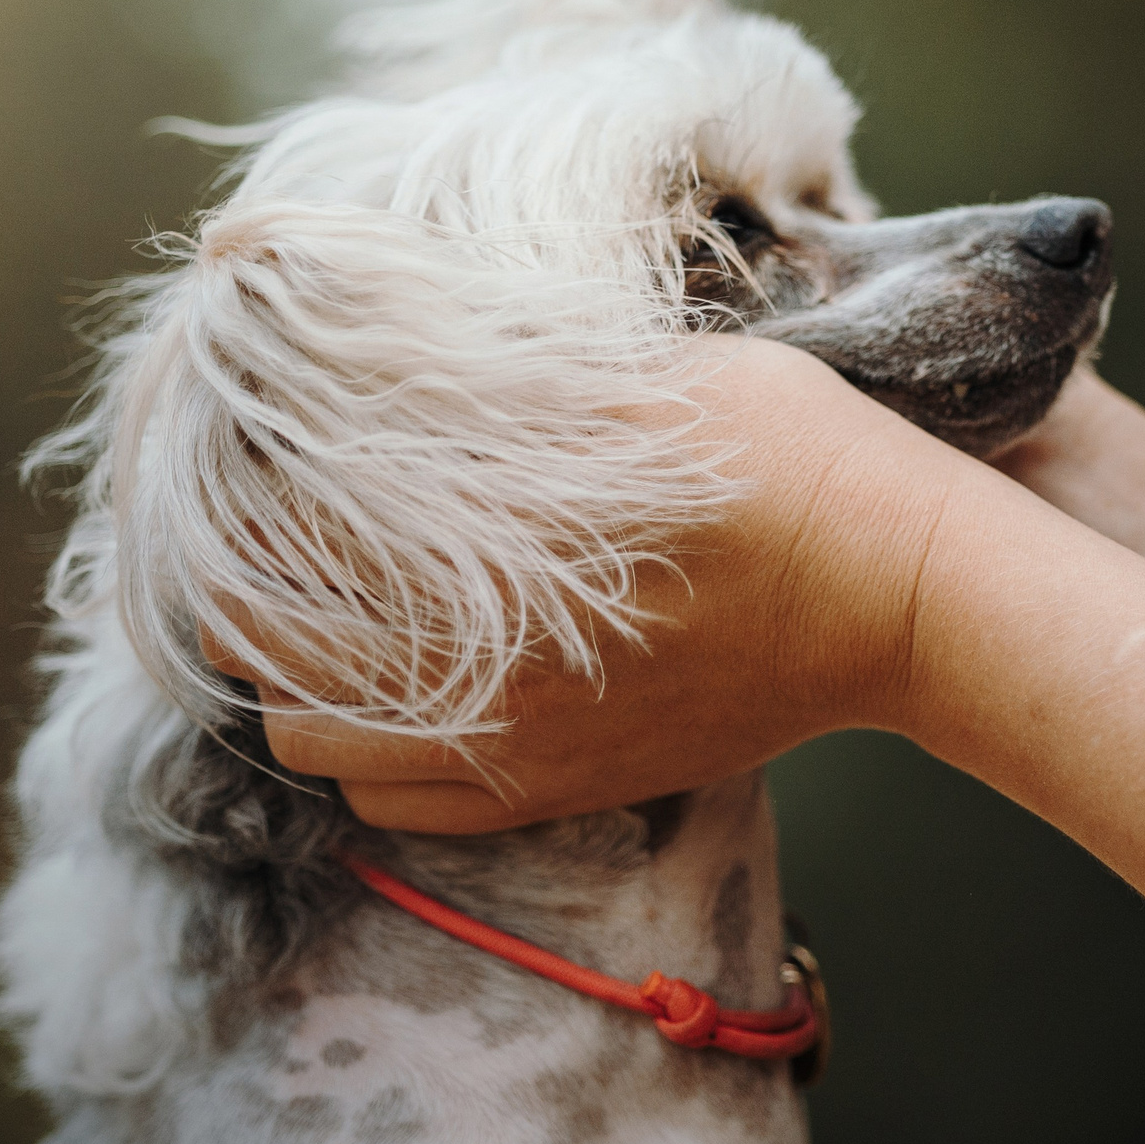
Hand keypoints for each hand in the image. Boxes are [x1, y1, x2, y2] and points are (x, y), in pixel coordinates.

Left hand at [203, 337, 977, 832]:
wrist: (898, 593)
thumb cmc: (789, 458)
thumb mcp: (645, 375)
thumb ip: (504, 370)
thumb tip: (366, 336)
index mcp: (495, 546)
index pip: (291, 536)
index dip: (252, 490)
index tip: (260, 446)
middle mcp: (486, 667)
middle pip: (272, 651)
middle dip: (246, 590)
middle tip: (258, 532)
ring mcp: (521, 747)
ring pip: (318, 746)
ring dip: (292, 682)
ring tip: (316, 618)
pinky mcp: (559, 791)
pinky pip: (398, 807)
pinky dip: (362, 758)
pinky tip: (390, 696)